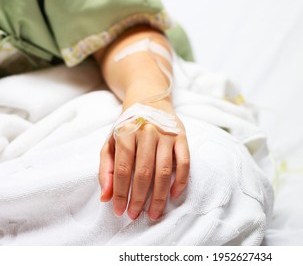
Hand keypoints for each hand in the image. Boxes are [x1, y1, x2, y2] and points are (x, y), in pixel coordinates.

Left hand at [98, 106, 189, 220]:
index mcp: (126, 133)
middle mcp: (147, 133)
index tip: (119, 210)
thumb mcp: (111, 142)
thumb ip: (106, 169)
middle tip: (135, 215)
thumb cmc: (128, 126)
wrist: (150, 101)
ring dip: (159, 196)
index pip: (122, 169)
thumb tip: (105, 197)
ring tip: (154, 213)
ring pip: (164, 171)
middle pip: (143, 172)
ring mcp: (167, 135)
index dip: (120, 192)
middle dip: (138, 198)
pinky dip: (181, 180)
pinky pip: (184, 162)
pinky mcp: (182, 137)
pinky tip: (174, 195)